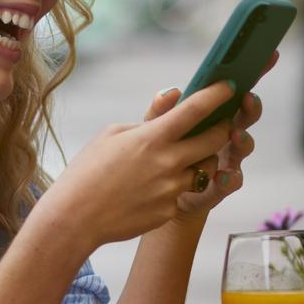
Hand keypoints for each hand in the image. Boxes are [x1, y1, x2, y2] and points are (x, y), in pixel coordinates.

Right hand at [40, 83, 240, 246]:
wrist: (74, 218)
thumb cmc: (87, 172)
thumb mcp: (111, 134)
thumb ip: (148, 118)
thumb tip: (173, 103)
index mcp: (152, 137)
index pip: (195, 109)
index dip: (217, 94)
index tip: (228, 86)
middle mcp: (168, 162)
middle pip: (215, 140)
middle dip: (221, 129)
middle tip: (218, 125)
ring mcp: (172, 189)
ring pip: (204, 169)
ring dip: (197, 161)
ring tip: (172, 162)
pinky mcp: (170, 210)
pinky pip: (183, 193)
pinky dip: (173, 188)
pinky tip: (148, 190)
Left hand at [153, 75, 263, 223]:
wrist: (147, 197)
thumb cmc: (156, 158)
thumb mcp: (151, 131)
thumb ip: (159, 113)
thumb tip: (173, 91)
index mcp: (212, 116)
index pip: (235, 92)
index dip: (253, 74)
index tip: (267, 56)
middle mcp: (225, 136)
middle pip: (246, 117)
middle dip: (251, 107)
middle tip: (248, 97)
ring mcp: (226, 161)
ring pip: (243, 147)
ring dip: (243, 139)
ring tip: (236, 134)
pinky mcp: (218, 188)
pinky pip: (230, 182)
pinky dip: (229, 179)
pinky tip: (222, 175)